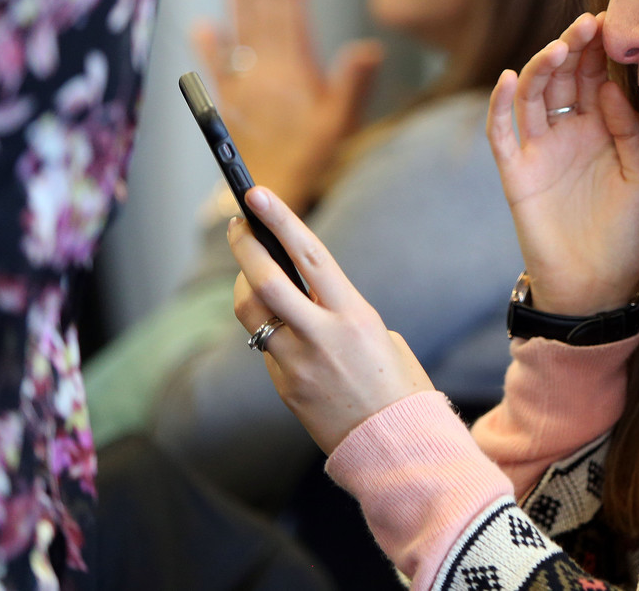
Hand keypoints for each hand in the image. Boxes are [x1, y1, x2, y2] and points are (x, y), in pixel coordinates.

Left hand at [192, 0, 383, 213]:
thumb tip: (370, 48)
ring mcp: (242, 87)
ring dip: (238, 3)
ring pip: (240, 35)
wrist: (270, 188)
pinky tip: (204, 24)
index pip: (290, 23)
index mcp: (294, 75)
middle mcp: (265, 75)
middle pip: (263, 21)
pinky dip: (209, 45)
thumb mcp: (342, 122)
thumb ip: (354, 84)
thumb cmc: (312, 156)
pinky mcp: (227, 102)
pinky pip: (215, 68)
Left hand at [230, 186, 432, 454]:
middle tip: (238, 224)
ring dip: (246, 286)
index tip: (256, 194)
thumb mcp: (382, 336)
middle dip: (245, 246)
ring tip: (253, 274)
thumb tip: (307, 295)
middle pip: (265, 281)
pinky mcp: (286, 388)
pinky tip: (278, 324)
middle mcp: (322, 336)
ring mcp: (298, 364)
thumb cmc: (400, 385)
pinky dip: (266, 328)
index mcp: (355, 315)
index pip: (308, 256)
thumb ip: (343, 312)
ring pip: (252, 313)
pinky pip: (265, 347)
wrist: (397, 445)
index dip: (280, 221)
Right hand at [487, 13, 638, 315]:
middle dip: (574, 48)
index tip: (612, 20)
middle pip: (564, 78)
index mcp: (600, 129)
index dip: (600, 50)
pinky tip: (510, 78)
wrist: (599, 288)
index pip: (595, 77)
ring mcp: (539, 151)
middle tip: (589, 24)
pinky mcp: (516, 174)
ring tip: (561, 47)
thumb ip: (631, 134)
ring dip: (542, 66)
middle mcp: (567, 133)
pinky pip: (502, 133)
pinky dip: (501, 104)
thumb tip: (611, 87)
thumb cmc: (628, 236)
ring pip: (533, 95)